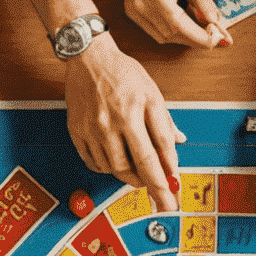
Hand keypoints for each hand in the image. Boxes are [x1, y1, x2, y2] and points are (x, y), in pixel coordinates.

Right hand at [64, 37, 181, 211]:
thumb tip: (178, 144)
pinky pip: (93, 163)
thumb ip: (164, 122)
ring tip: (140, 175)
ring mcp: (91, 129)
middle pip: (131, 168)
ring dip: (129, 177)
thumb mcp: (152, 93)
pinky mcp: (77, 132)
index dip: (162, 180)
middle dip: (149, 187)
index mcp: (132, 113)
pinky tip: (117, 163)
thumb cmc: (123, 74)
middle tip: (160, 197)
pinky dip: (108, 169)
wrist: (89, 58)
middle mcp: (110, 123)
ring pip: (113, 169)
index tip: (171, 196)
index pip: (151, 156)